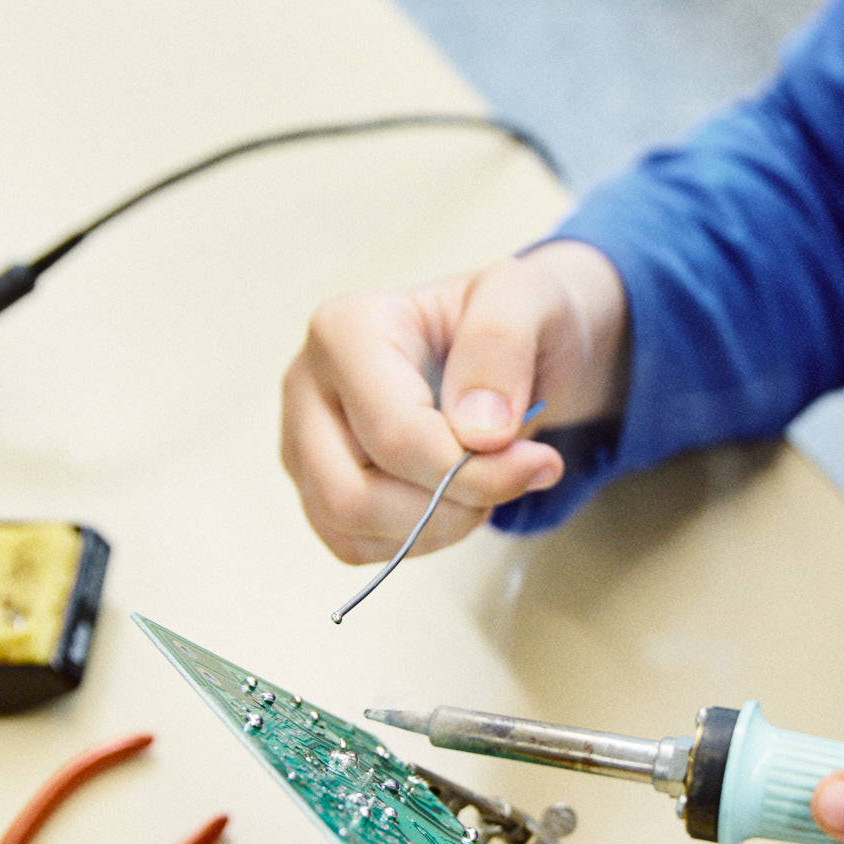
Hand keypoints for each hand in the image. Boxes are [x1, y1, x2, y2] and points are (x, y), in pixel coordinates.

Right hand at [281, 241, 628, 562]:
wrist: (511, 346)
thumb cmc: (514, 318)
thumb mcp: (528, 298)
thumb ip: (501, 346)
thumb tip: (477, 431)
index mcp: (345, 329)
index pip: (393, 435)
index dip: (472, 470)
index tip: (540, 461)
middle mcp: (307, 386)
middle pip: (351, 495)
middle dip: (446, 509)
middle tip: (513, 478)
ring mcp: (303, 441)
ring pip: (348, 528)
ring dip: (436, 527)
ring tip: (486, 480)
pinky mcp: (316, 485)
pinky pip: (354, 544)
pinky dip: (418, 539)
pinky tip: (457, 498)